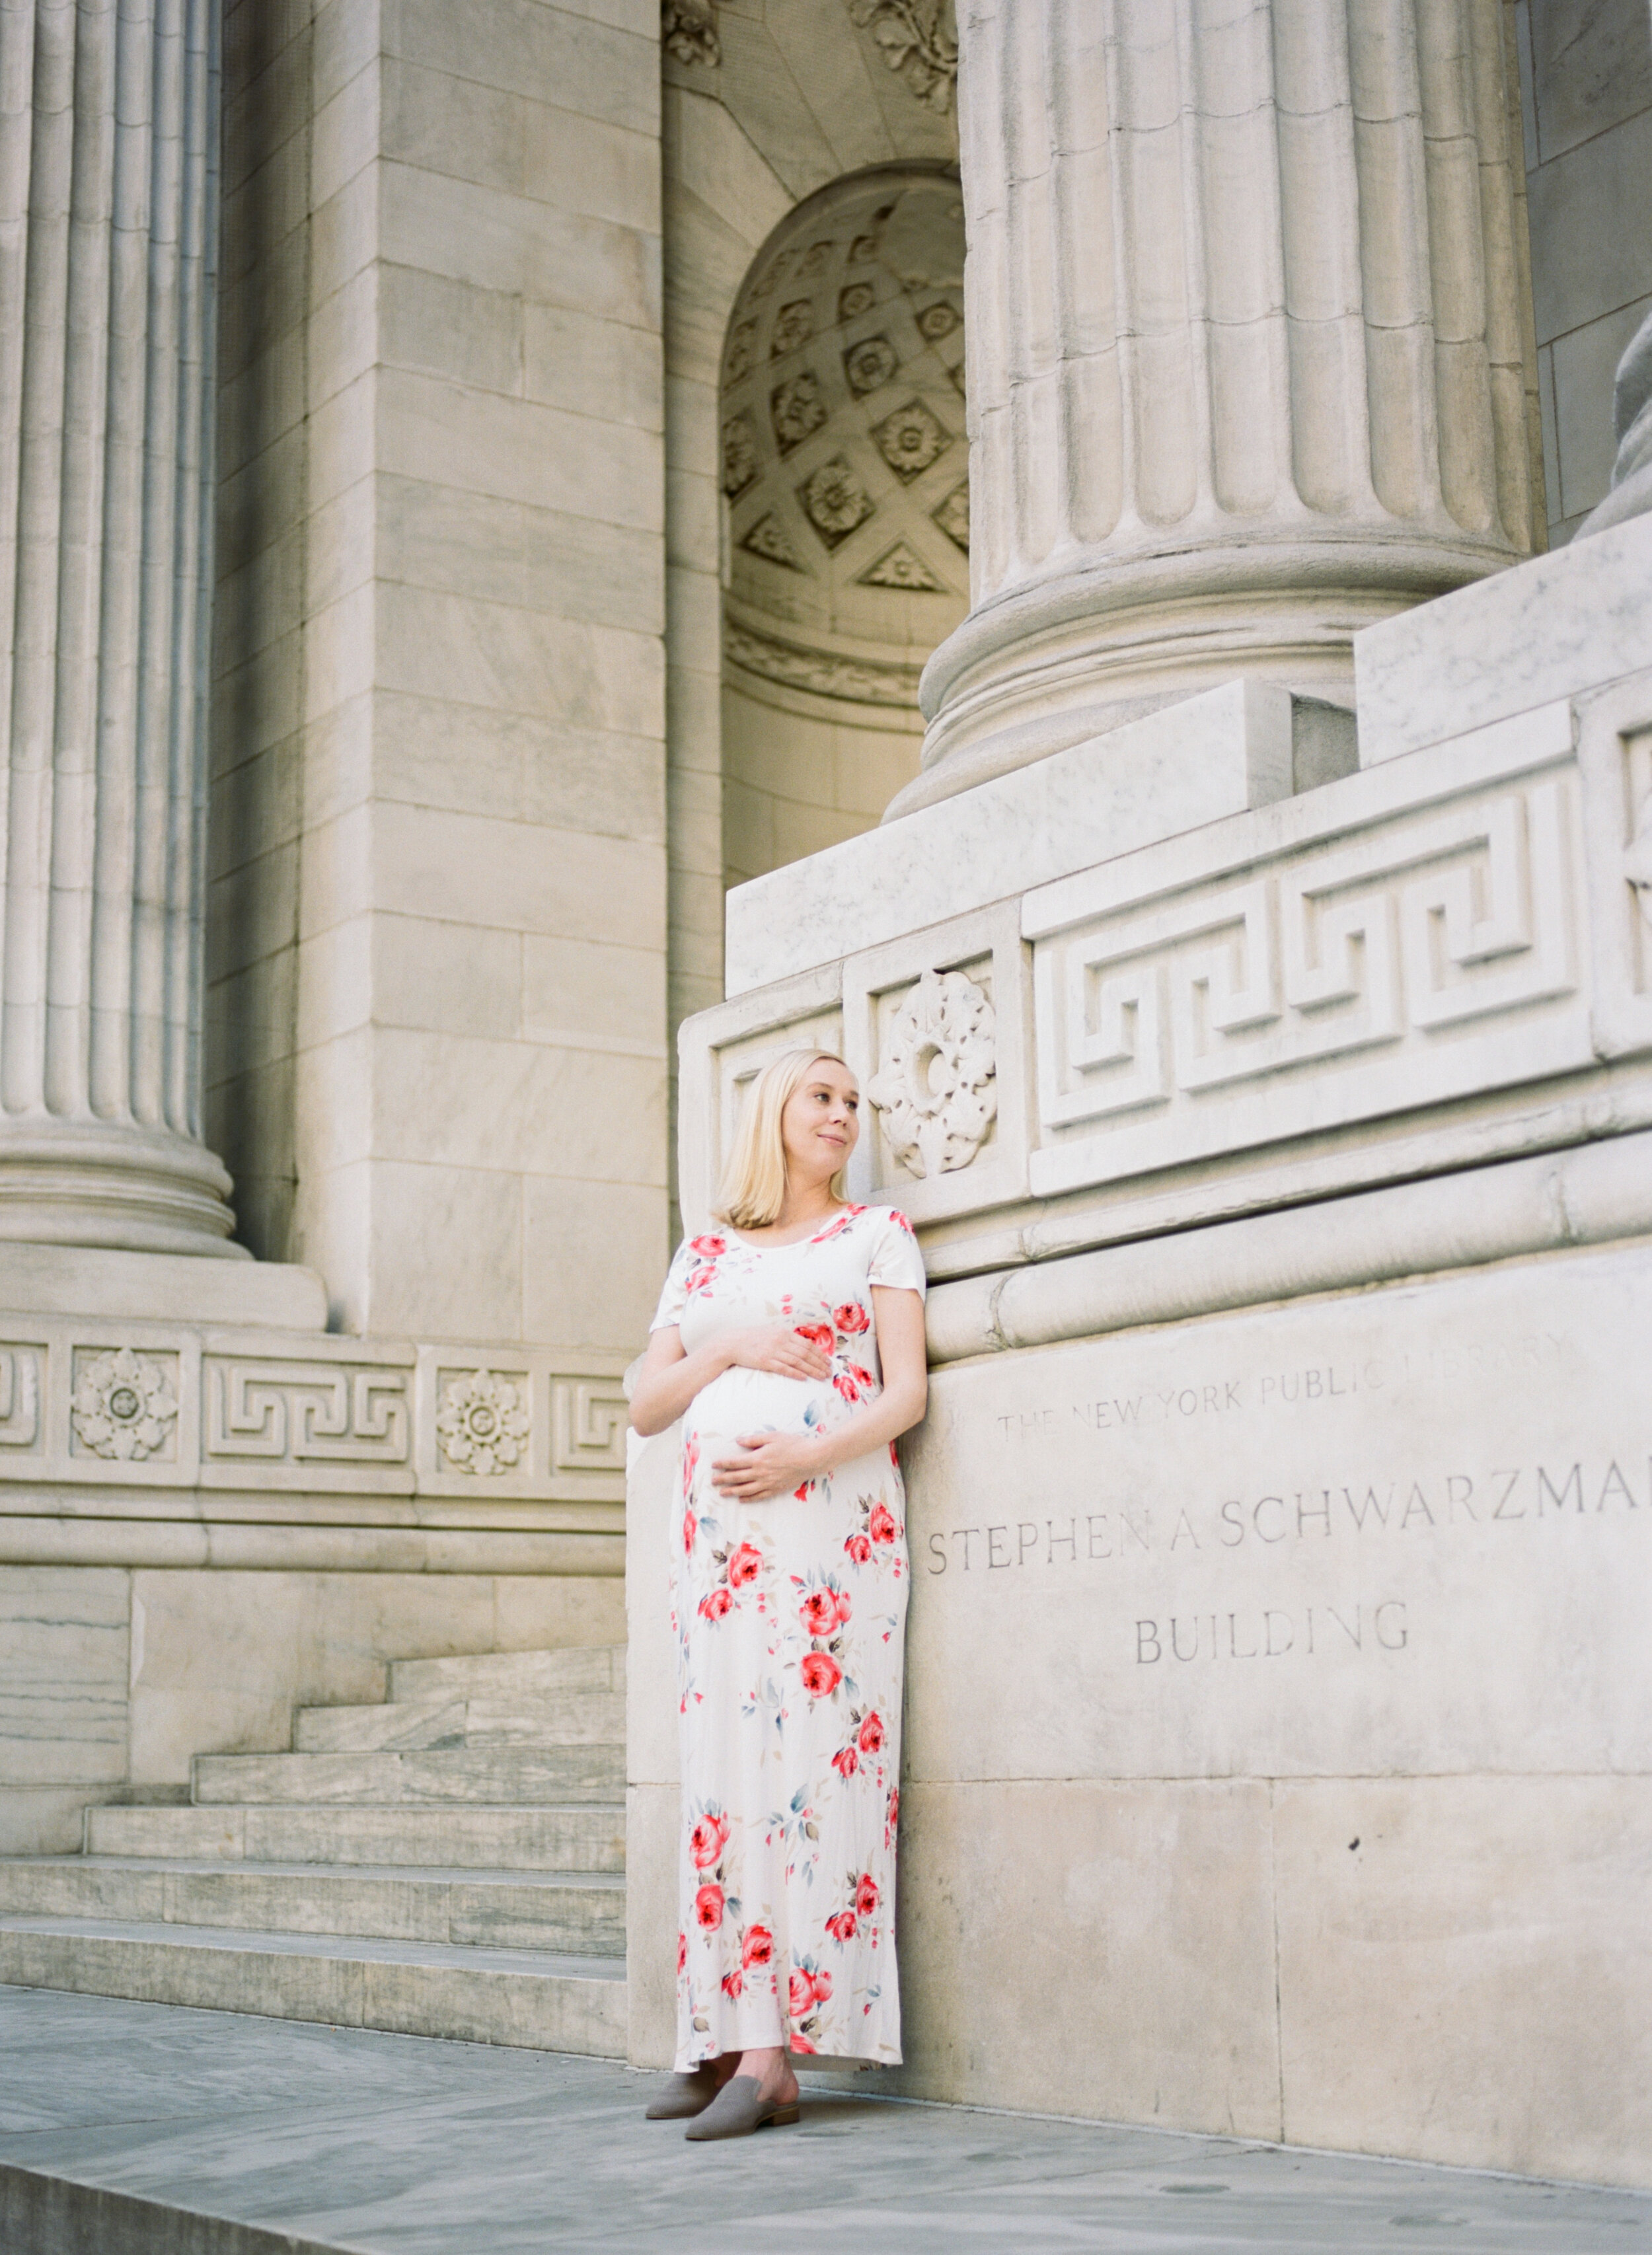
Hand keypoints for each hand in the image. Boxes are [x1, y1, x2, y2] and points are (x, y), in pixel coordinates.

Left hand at [711, 1430, 825, 1501]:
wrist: (812, 1458)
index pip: (734, 1463)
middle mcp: (760, 1473)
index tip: (714, 1465)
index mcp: (757, 1458)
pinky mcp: (776, 1489)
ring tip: (722, 1493)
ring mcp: (768, 1483)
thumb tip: (738, 1441)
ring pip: (745, 1490)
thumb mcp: (772, 1437)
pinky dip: (749, 1499)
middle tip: (713, 1481)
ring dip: (732, 1492)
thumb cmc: (793, 1444)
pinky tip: (742, 1500)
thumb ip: (753, 1439)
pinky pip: (759, 1497)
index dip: (722, 1464)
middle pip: (737, 1477)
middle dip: (723, 1479)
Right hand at [724, 1324, 831, 1382]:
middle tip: (829, 1372)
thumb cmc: (753, 1339)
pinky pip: (784, 1368)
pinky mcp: (765, 1361)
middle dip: (819, 1363)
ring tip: (821, 1376)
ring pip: (798, 1361)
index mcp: (784, 1333)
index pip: (807, 1344)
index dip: (819, 1354)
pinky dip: (795, 1373)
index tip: (828, 1362)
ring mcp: (773, 1351)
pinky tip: (804, 1378)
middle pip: (806, 1353)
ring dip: (812, 1370)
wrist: (733, 1342)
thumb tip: (802, 1346)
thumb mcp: (771, 1333)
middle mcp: (780, 1341)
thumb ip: (786, 1339)